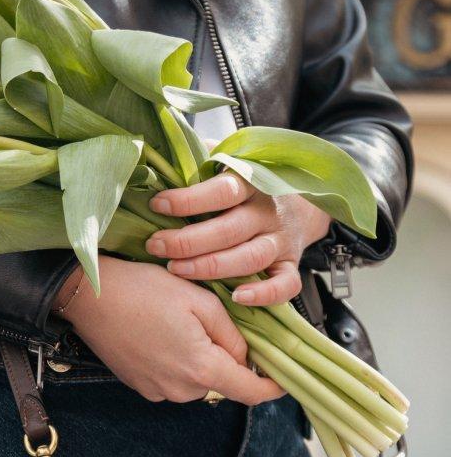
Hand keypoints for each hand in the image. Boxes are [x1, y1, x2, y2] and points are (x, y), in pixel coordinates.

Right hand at [53, 256, 283, 405]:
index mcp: (202, 369)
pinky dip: (176, 360)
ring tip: (181, 323)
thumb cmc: (143, 291)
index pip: (251, 391)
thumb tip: (245, 356)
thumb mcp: (201, 300)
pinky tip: (162, 333)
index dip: (274, 386)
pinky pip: (173, 378)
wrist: (89, 296)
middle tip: (214, 322)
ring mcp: (157, 391)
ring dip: (200, 358)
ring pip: (197, 379)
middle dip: (227, 358)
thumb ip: (232, 334)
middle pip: (222, 381)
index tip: (285, 376)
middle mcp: (180, 390)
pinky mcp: (140, 386)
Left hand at [145, 172, 331, 306]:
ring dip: (210, 267)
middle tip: (155, 245)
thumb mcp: (228, 163)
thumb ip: (199, 160)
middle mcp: (268, 212)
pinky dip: (264, 294)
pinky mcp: (290, 265)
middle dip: (187, 241)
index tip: (157, 205)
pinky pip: (286, 285)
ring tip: (175, 269)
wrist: (301, 203)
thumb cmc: (247, 186)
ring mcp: (281, 240)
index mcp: (252, 182)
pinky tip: (236, 298)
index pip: (223, 190)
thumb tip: (158, 158)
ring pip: (250, 258)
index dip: (188, 200)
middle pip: (230, 229)